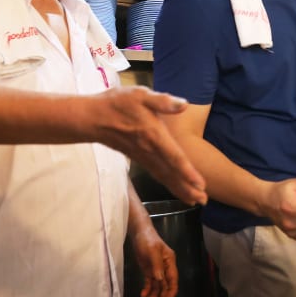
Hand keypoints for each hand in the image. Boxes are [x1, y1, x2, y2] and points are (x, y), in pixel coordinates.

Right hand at [87, 87, 206, 205]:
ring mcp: (142, 156)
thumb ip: (163, 101)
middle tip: (204, 201)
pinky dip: (168, 183)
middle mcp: (149, 150)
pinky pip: (156, 174)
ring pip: (163, 176)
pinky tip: (175, 188)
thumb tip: (184, 104)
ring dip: (179, 189)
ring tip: (194, 201)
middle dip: (187, 188)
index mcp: (153, 134)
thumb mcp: (140, 95)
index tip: (201, 185)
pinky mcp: (138, 158)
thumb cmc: (116, 104)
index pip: (174, 156)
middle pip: (171, 173)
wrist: (92, 118)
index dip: (187, 171)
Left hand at [130, 225, 177, 296]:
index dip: (171, 290)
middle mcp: (165, 267)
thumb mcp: (152, 250)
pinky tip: (143, 295)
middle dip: (162, 296)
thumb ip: (157, 265)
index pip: (173, 279)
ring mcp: (156, 269)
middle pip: (166, 285)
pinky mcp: (148, 270)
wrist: (138, 233)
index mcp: (170, 262)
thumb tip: (160, 280)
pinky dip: (147, 289)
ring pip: (158, 286)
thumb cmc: (147, 239)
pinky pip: (150, 283)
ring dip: (154, 295)